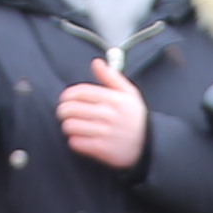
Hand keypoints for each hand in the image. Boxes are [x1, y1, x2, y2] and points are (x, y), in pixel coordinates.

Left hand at [57, 53, 149, 171]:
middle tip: (64, 113)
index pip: (80, 92)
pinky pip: (76, 142)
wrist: (149, 145)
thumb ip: (111, 77)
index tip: (65, 99)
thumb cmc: (136, 118)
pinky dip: (74, 141)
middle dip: (63, 110)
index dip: (67, 95)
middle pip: (71, 109)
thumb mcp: (129, 93)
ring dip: (67, 126)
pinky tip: (79, 138)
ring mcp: (105, 132)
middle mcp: (108, 115)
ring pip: (70, 126)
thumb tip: (96, 63)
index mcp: (113, 99)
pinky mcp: (102, 149)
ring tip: (72, 126)